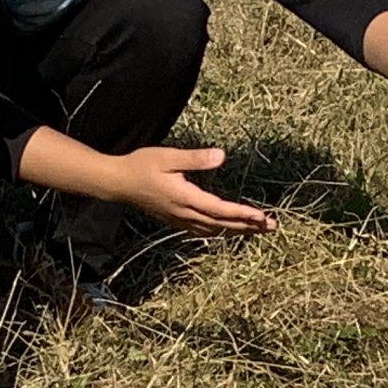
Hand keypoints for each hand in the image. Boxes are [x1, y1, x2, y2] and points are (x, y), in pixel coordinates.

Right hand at [109, 146, 276, 236]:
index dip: (242, 214)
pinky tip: (225, 230)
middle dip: (247, 226)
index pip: (220, 209)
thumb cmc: (140, 166)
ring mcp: (178, 219)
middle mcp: (184, 213)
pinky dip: (218, 231)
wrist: (117, 183)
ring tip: (256, 230)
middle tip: (271, 227)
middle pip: (222, 224)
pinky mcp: (174, 219)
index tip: (262, 216)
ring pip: (213, 229)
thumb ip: (195, 158)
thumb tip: (221, 156)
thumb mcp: (168, 156)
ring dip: (236, 230)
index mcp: (185, 198)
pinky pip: (202, 230)